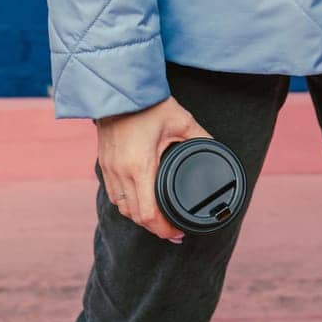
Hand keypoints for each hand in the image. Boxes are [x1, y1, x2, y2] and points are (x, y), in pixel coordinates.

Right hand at [95, 95, 214, 242]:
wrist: (119, 88)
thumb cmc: (149, 104)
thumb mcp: (181, 120)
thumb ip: (200, 138)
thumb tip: (217, 149)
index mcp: (140, 166)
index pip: (148, 214)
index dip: (163, 230)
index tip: (177, 233)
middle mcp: (121, 173)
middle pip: (135, 216)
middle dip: (155, 227)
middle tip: (172, 231)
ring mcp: (109, 169)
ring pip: (122, 208)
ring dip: (139, 217)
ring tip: (158, 219)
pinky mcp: (104, 163)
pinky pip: (114, 194)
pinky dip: (127, 203)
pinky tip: (140, 201)